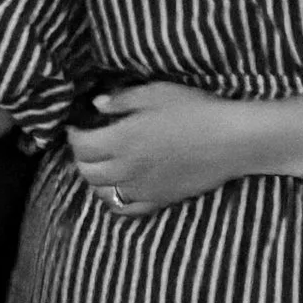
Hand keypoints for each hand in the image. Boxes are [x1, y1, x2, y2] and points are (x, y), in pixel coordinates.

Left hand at [69, 81, 259, 211]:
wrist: (228, 141)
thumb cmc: (193, 110)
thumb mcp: (156, 93)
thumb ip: (122, 101)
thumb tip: (96, 106)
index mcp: (122, 140)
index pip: (82, 146)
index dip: (74, 135)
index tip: (77, 125)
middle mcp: (125, 169)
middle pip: (88, 171)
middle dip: (81, 156)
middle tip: (87, 141)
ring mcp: (140, 189)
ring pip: (102, 192)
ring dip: (95, 178)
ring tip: (101, 162)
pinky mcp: (156, 201)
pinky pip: (125, 208)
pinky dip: (115, 199)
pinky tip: (119, 187)